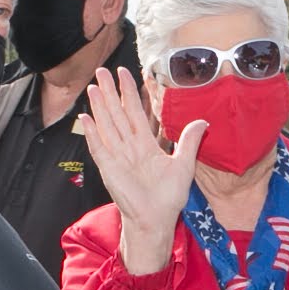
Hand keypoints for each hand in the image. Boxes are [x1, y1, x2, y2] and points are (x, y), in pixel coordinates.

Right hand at [75, 66, 203, 273]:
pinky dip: (92, 133)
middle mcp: (129, 147)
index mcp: (146, 145)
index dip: (131, 93)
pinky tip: (86, 117)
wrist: (156, 219)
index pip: (136, 112)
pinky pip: (98, 147)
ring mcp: (117, 156)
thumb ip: (189, 142)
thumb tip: (203, 122)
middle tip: (103, 70)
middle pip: (118, 113)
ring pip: (107, 125)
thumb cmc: (168, 198)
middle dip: (111, 92)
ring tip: (94, 86)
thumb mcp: (184, 165)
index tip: (126, 73)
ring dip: (99, 106)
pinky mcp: (108, 168)